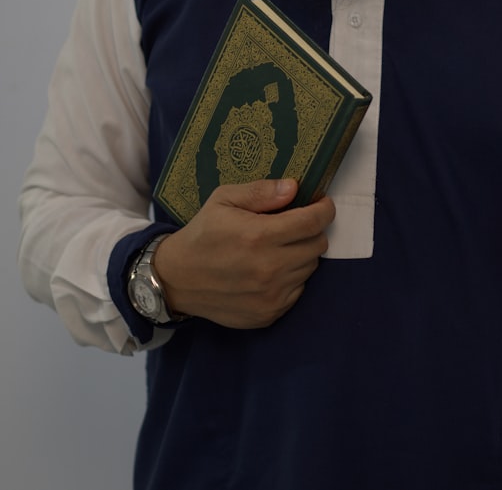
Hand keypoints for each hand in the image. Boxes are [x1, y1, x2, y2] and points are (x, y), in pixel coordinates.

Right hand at [153, 179, 335, 328]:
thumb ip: (261, 192)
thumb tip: (294, 188)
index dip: (324, 210)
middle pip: (318, 245)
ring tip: (278, 248)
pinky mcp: (270, 313)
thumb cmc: (202, 234)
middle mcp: (269, 268)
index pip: (313, 222)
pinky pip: (299, 290)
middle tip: (295, 226)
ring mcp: (271, 295)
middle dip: (312, 231)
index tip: (321, 204)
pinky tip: (271, 270)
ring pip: (310, 268)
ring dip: (301, 254)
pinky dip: (292, 278)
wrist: (177, 280)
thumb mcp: (224, 200)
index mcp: (259, 236)